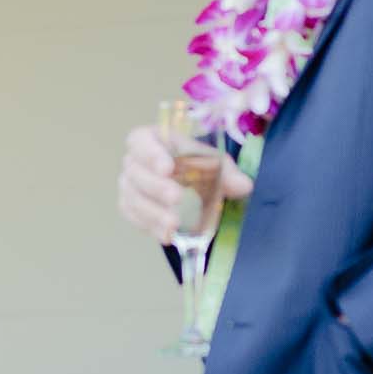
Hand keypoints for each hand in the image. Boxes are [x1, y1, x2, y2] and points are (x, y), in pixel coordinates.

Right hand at [117, 123, 253, 244]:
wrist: (191, 182)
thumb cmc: (198, 165)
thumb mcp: (216, 163)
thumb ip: (228, 173)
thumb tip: (244, 186)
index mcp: (151, 139)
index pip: (140, 141)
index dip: (151, 154)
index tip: (168, 168)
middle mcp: (133, 161)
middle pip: (135, 172)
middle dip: (156, 186)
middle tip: (177, 198)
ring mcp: (129, 185)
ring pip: (132, 197)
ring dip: (153, 212)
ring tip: (174, 224)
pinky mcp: (130, 207)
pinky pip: (134, 217)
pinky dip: (150, 226)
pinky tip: (167, 235)